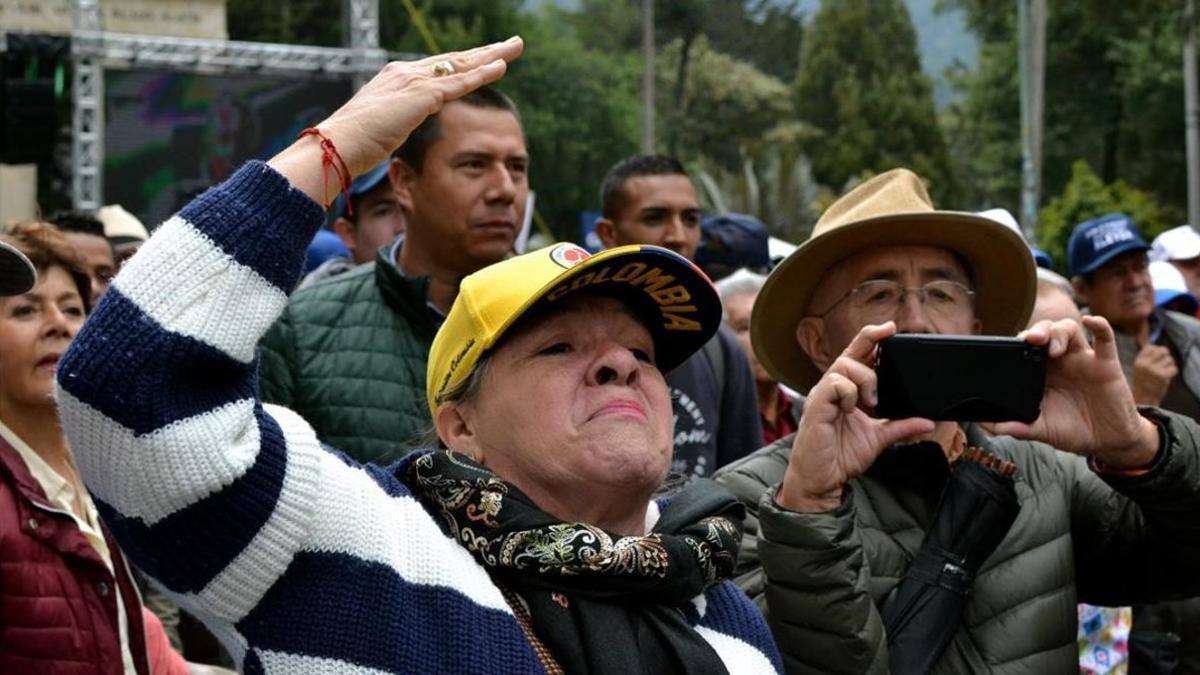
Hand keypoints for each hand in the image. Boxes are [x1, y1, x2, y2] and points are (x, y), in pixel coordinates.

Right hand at [269, 38, 523, 201]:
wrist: (339, 145)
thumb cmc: (352, 145)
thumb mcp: (379, 129)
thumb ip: (393, 122)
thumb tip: (395, 130)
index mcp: (396, 79)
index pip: (438, 68)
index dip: (463, 63)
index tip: (483, 59)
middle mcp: (406, 73)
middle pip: (454, 59)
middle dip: (484, 52)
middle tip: (509, 45)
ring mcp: (414, 82)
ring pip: (462, 65)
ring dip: (492, 56)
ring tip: (515, 48)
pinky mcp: (422, 96)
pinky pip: (460, 82)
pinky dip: (482, 74)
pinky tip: (501, 67)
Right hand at [778, 322, 934, 511]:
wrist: (822, 480)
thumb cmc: (841, 457)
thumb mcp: (879, 439)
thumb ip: (900, 427)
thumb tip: (927, 422)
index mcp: (846, 391)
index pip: (857, 356)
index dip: (872, 338)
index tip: (890, 328)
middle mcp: (833, 388)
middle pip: (850, 351)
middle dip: (871, 342)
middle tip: (884, 357)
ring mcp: (823, 395)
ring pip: (845, 365)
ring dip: (865, 380)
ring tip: (870, 402)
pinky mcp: (817, 405)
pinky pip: (835, 384)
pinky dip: (849, 394)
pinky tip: (850, 411)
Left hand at [985, 316, 1158, 468]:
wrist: (1106, 441)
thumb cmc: (1072, 430)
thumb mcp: (1041, 429)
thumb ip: (1017, 427)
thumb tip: (989, 427)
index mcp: (1041, 372)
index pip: (1025, 347)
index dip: (1017, 343)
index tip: (1006, 349)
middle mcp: (1060, 361)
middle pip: (1045, 332)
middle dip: (1036, 331)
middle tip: (1030, 340)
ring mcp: (1082, 359)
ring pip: (1069, 329)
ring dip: (1058, 332)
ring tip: (1052, 348)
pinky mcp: (1106, 364)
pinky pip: (1105, 338)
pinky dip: (1099, 325)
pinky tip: (1091, 321)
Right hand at [1131, 343, 1177, 405]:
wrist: (1144, 399)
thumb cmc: (1142, 383)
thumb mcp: (1139, 368)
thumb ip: (1146, 357)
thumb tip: (1153, 344)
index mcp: (1138, 361)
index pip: (1151, 347)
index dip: (1156, 351)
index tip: (1156, 357)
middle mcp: (1146, 364)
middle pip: (1162, 351)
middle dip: (1165, 356)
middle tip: (1163, 363)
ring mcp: (1155, 370)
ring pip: (1170, 360)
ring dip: (1169, 365)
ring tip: (1164, 371)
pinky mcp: (1163, 376)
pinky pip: (1174, 368)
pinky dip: (1173, 372)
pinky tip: (1167, 376)